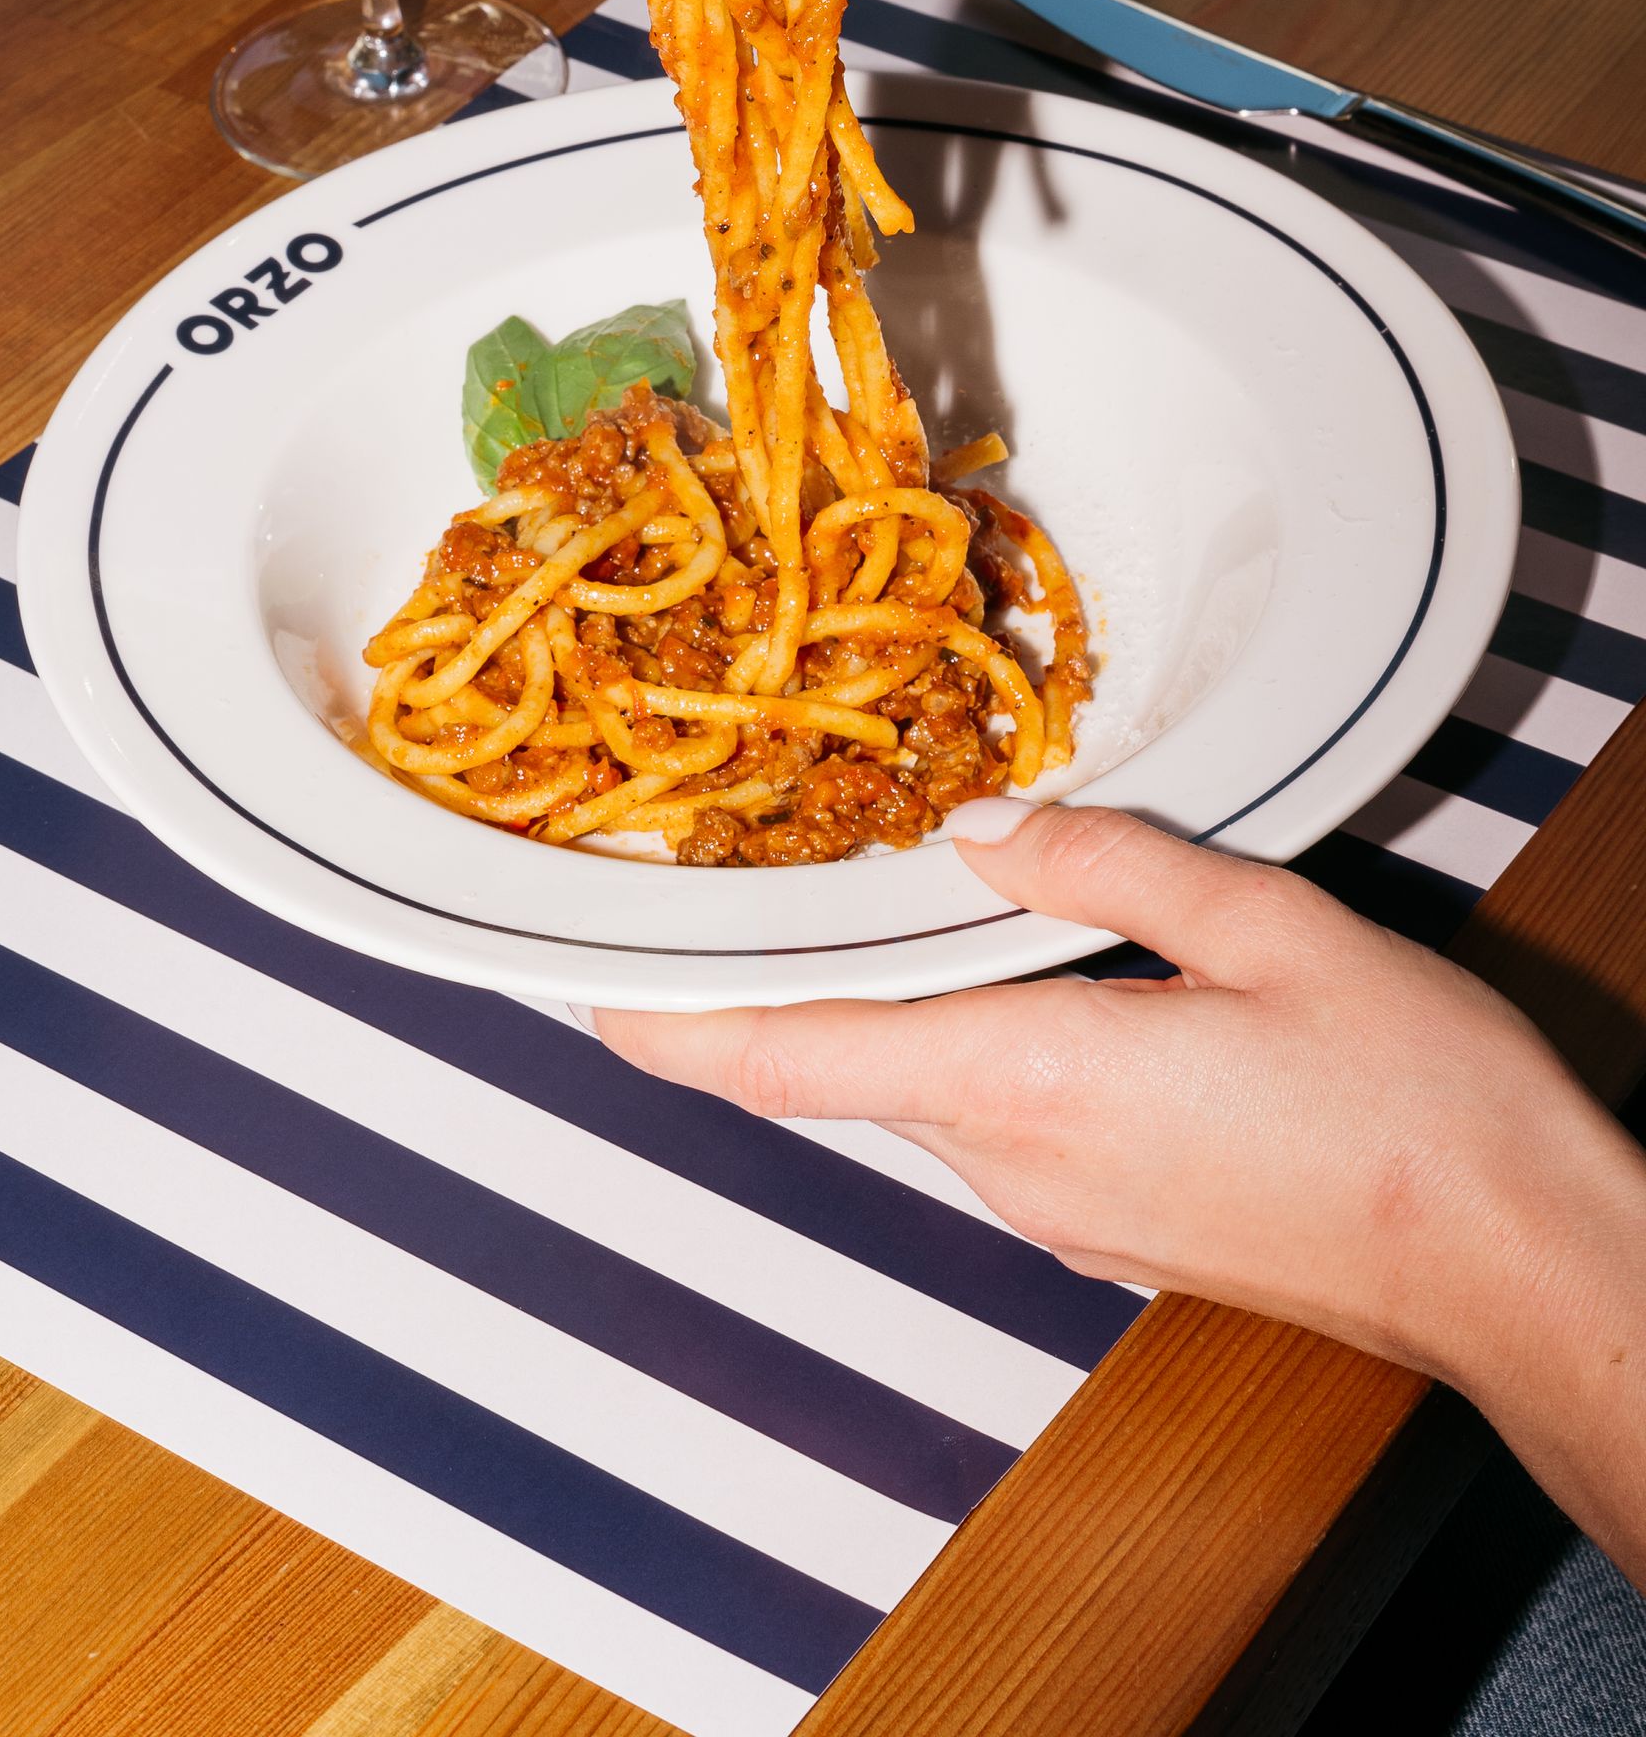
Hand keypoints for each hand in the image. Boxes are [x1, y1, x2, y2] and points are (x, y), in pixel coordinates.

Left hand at [595, 806, 1645, 1580]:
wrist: (1519, 1268)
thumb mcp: (1272, 930)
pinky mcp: (1109, 1223)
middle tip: (735, 864)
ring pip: (918, 1081)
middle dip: (780, 971)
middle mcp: (1016, 1165)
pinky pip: (993, 1114)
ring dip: (880, 997)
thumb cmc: (1418, 1110)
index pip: (786, 1056)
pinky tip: (1011, 963)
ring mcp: (1059, 1211)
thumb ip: (1109, 866)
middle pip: (839, 1061)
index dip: (665, 1017)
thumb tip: (989, 834)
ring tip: (871, 885)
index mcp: (1030, 1082)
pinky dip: (962, 1036)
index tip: (582, 973)